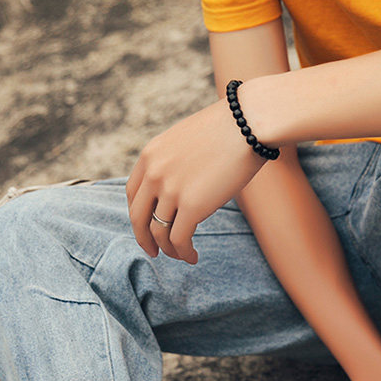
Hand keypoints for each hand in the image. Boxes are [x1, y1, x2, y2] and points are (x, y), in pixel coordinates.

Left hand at [126, 98, 263, 262]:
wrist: (249, 123)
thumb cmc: (228, 128)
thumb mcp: (187, 139)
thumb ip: (175, 161)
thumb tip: (182, 183)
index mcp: (150, 155)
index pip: (132, 194)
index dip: (139, 215)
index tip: (147, 226)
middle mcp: (154, 173)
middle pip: (138, 217)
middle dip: (144, 239)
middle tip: (154, 252)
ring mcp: (171, 190)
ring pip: (159, 232)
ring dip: (169, 249)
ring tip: (182, 255)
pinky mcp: (192, 206)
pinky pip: (180, 239)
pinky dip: (184, 253)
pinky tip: (193, 257)